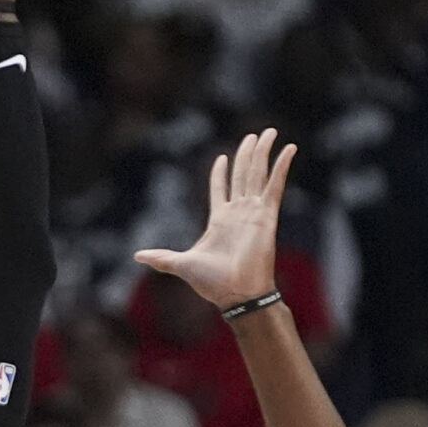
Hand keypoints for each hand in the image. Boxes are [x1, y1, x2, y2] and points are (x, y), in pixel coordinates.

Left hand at [135, 129, 295, 311]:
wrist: (236, 295)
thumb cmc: (212, 283)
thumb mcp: (181, 264)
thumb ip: (162, 257)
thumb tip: (138, 256)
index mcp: (219, 220)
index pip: (220, 189)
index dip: (220, 173)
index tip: (222, 157)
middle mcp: (238, 213)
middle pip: (243, 175)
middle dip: (248, 154)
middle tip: (255, 135)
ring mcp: (254, 212)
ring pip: (258, 174)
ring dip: (264, 152)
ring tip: (269, 132)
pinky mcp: (267, 215)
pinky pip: (275, 185)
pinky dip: (282, 166)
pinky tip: (289, 149)